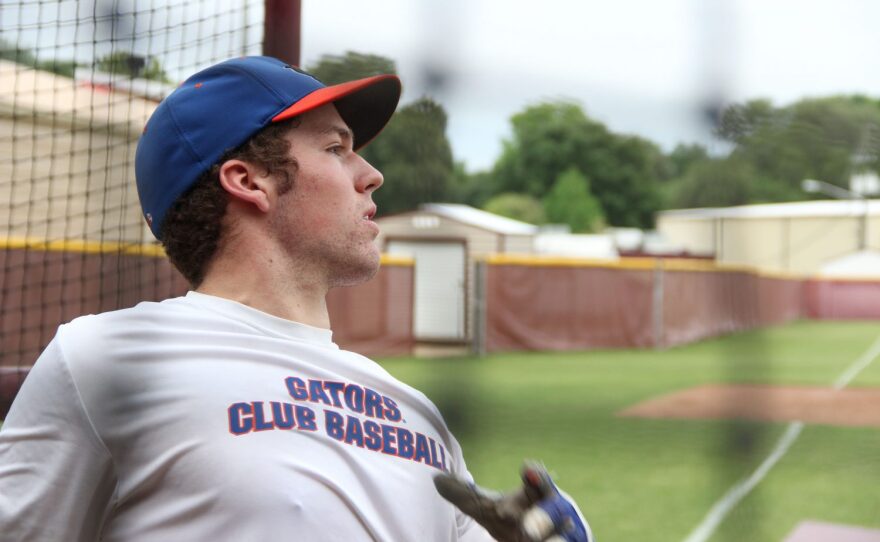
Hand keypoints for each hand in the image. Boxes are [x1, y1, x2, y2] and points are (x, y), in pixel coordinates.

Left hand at [434, 461, 592, 541]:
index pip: (538, 482)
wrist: (547, 539)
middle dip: (541, 518)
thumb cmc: (516, 520)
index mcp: (535, 495)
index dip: (536, 476)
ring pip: (562, 538)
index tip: (527, 469)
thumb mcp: (490, 509)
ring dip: (553, 541)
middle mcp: (554, 514)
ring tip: (533, 539)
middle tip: (527, 528)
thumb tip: (436, 478)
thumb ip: (467, 495)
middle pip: (551, 512)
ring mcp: (563, 536)